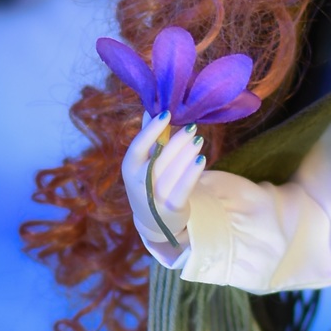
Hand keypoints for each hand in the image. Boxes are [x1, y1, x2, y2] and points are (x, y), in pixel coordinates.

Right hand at [121, 113, 205, 251]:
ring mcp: (154, 197)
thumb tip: (150, 108)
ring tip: (198, 139)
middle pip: (159, 158)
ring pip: (172, 171)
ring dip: (186, 153)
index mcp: (129, 167)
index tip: (167, 113)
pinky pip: (183, 188)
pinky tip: (201, 158)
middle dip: (176, 141)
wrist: (153, 222)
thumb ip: (148, 138)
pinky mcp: (171, 208)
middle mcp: (138, 183)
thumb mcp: (143, 163)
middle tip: (192, 126)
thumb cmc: (149, 184)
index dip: (151, 129)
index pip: (137, 146)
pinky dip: (192, 173)